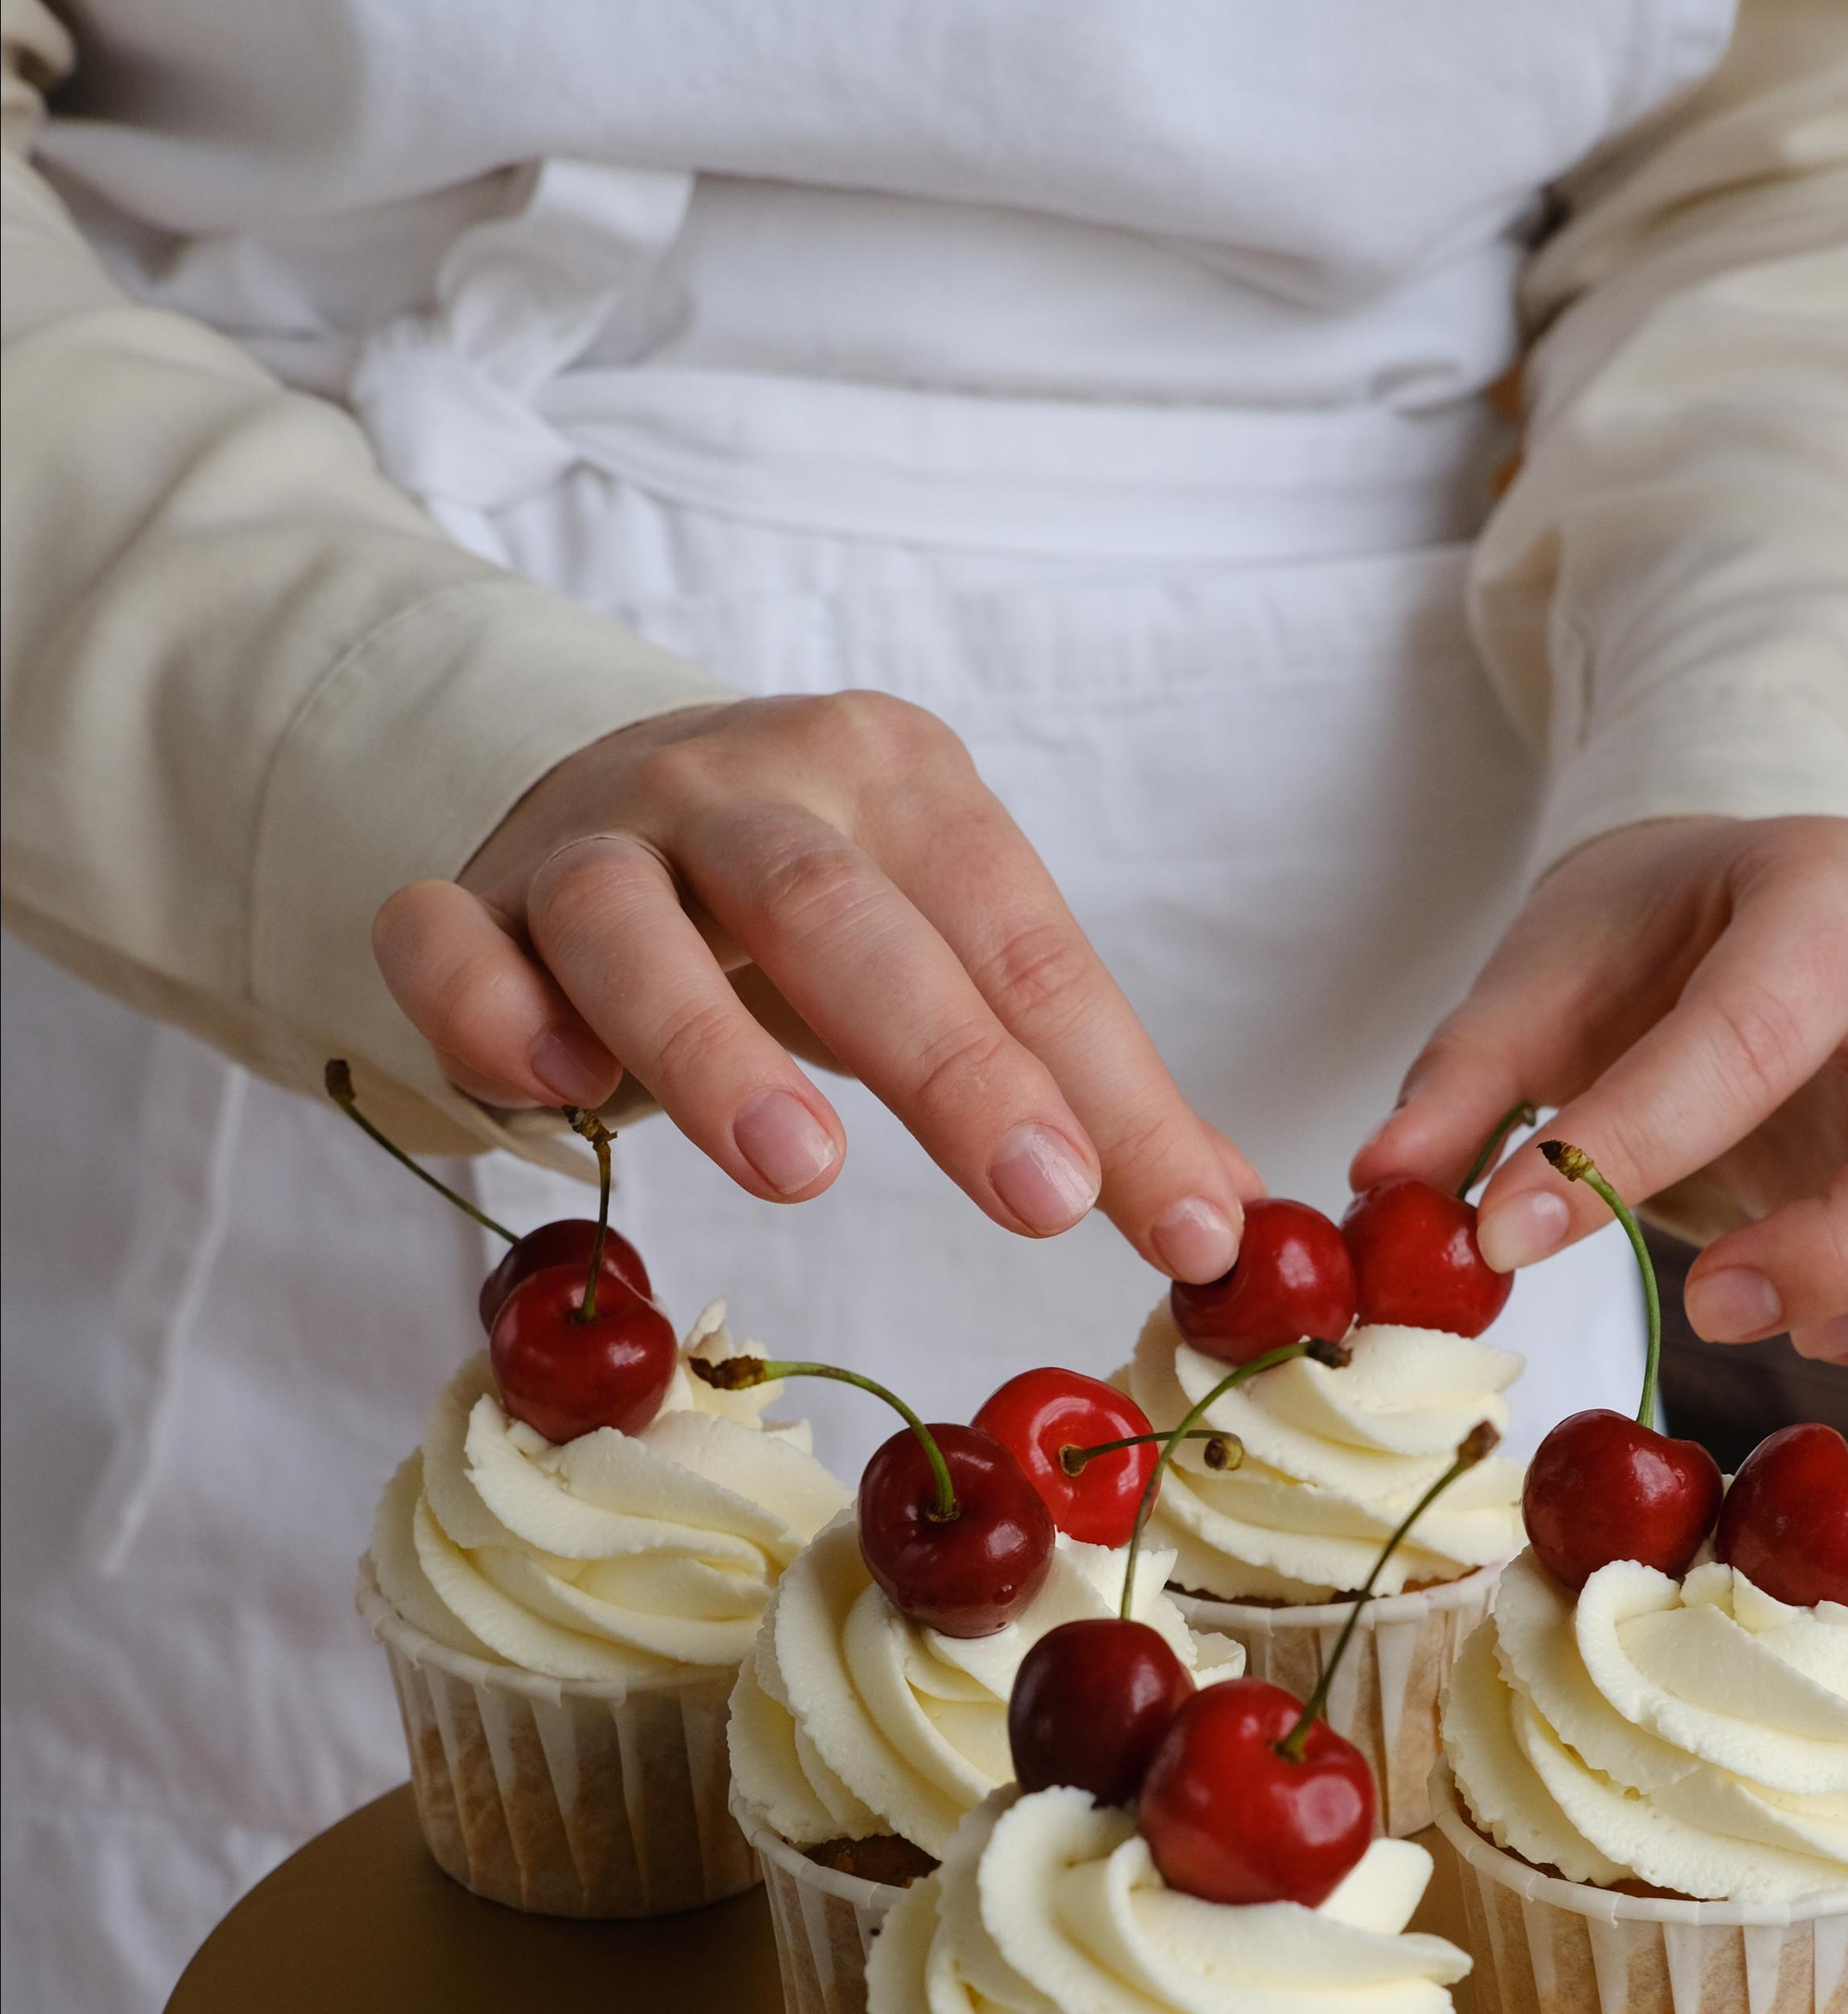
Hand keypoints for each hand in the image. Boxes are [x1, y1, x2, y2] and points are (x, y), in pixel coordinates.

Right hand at [373, 697, 1254, 1277]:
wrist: (614, 799)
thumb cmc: (812, 911)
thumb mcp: (959, 961)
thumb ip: (1083, 1090)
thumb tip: (1235, 1232)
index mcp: (901, 781)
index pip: (1022, 945)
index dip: (1110, 1092)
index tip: (1185, 1229)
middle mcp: (746, 784)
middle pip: (843, 918)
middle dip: (950, 1060)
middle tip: (1040, 1196)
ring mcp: (596, 835)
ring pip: (634, 922)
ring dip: (710, 1042)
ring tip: (800, 1166)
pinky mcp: (472, 896)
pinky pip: (447, 937)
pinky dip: (483, 1003)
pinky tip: (553, 1090)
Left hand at [1351, 816, 1847, 1387]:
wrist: (1748, 927)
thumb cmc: (1647, 953)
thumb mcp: (1540, 981)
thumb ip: (1462, 1085)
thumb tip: (1387, 1194)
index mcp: (1830, 894)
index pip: (1759, 1023)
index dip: (1633, 1142)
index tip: (1513, 1230)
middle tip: (1712, 1301)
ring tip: (1791, 1326)